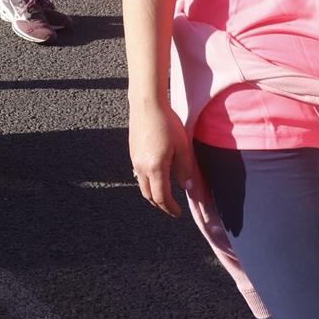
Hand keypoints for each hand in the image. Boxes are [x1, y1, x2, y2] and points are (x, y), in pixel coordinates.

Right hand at [129, 101, 200, 217]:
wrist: (146, 105)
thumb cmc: (166, 123)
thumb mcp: (182, 147)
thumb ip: (185, 169)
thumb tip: (185, 187)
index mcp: (155, 168)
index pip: (161, 197)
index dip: (170, 208)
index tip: (178, 213)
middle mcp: (141, 167)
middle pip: (149, 196)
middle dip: (161, 204)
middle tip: (172, 206)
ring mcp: (134, 160)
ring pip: (142, 186)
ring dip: (153, 194)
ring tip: (165, 193)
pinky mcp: (132, 153)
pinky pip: (139, 175)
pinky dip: (148, 182)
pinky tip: (158, 175)